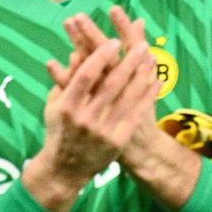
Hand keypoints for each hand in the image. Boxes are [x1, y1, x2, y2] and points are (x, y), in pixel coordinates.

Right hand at [23, 24, 160, 211]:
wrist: (64, 170)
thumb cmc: (59, 130)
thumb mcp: (55, 104)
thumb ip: (66, 79)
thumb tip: (78, 52)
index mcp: (67, 106)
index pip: (86, 75)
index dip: (101, 57)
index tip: (114, 41)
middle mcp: (85, 118)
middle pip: (112, 84)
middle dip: (128, 62)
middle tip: (141, 45)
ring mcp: (103, 131)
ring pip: (127, 98)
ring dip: (142, 76)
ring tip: (151, 58)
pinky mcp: (117, 142)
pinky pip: (136, 114)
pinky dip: (147, 96)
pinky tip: (156, 82)